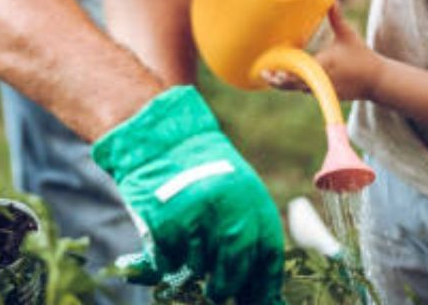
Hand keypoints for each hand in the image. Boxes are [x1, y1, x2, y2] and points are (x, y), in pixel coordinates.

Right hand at [92, 86, 284, 303]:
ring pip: (199, 268)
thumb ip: (248, 235)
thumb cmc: (201, 173)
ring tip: (189, 259)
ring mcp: (196, 215)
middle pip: (235, 270)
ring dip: (193, 271)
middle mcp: (229, 209)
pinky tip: (166, 247)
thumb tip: (261, 290)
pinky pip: (168, 261)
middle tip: (218, 293)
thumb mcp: (236, 195)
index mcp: (253, 202)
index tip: (255, 299)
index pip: (268, 259)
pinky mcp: (165, 220)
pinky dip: (166, 262)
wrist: (160, 138)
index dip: (262, 286)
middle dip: (225, 287)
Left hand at [264, 5, 379, 101]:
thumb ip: (336, 18)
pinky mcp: (328, 95)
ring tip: (271, 77)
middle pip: (292, 84)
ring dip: (287, 84)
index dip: (281, 73)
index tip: (268, 70)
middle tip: (264, 74)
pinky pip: (309, 90)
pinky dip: (300, 85)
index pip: (297, 72)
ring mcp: (324, 90)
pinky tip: (290, 79)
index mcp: (323, 65)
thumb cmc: (361, 55)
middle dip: (277, 81)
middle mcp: (321, 80)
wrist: (377, 80)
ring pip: (299, 88)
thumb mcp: (347, 34)